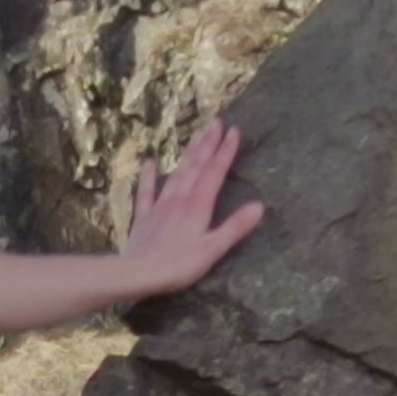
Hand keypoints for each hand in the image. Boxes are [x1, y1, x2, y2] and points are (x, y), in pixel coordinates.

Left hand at [116, 116, 263, 300]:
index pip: (215, 172)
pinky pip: (146, 191)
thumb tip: (259, 206)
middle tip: (215, 121)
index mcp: (198, 205)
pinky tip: (150, 162)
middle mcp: (179, 199)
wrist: (137, 273)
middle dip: (207, 142)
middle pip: (196, 165)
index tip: (234, 130)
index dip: (225, 151)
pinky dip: (149, 176)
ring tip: (196, 135)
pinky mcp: (144, 217)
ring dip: (188, 153)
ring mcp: (160, 206)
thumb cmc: (178, 265)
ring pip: (176, 173)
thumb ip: (235, 227)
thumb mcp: (212, 249)